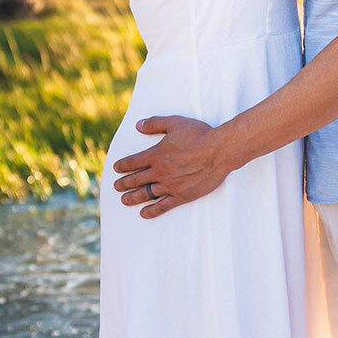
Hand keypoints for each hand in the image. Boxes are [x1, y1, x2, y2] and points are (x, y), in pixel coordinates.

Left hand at [111, 117, 230, 218]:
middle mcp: (159, 171)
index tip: (116, 168)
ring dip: (132, 198)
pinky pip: (163, 206)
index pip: (132, 162)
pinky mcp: (182, 195)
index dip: (122, 165)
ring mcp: (170, 185)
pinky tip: (144, 214)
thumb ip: (155, 123)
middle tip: (117, 186)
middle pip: (135, 179)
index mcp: (156, 154)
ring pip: (145, 194)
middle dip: (123, 183)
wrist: (220, 151)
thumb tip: (138, 125)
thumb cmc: (200, 135)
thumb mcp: (176, 123)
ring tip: (124, 200)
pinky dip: (152, 211)